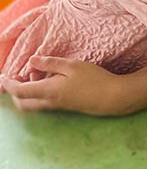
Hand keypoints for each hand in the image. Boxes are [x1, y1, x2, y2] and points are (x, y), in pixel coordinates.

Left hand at [1, 56, 125, 115]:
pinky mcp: (67, 107)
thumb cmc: (95, 80)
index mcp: (48, 91)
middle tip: (14, 79)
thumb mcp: (72, 66)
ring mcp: (58, 106)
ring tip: (35, 76)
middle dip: (14, 93)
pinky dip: (39, 94)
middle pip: (22, 103)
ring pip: (33, 105)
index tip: (3, 77)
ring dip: (27, 93)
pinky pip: (44, 103)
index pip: (19, 91)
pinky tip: (50, 82)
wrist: (113, 98)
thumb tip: (32, 61)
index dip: (8, 84)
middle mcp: (50, 102)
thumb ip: (50, 63)